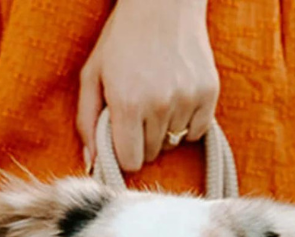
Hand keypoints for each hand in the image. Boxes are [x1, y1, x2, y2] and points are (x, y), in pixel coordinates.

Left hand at [77, 0, 218, 172]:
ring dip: (165, 129)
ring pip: (173, 143)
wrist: (163, 2)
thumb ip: (86, 121)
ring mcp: (187, 99)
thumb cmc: (122, 39)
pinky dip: (188, 123)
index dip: (125, 154)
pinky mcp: (208, 93)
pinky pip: (197, 131)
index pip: (131, 162)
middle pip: (152, 154)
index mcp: (127, 103)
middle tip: (140, 110)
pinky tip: (177, 99)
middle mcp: (159, 105)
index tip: (124, 140)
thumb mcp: (93, 75)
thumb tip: (92, 163)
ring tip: (158, 98)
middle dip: (143, 139)